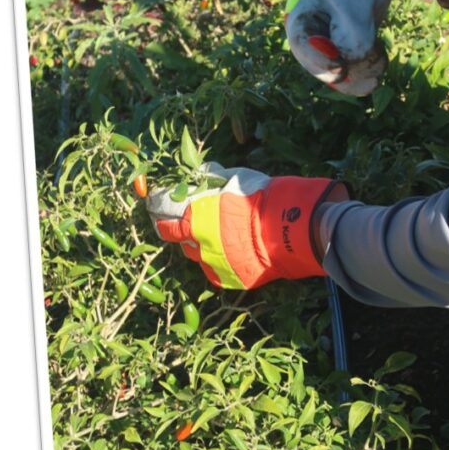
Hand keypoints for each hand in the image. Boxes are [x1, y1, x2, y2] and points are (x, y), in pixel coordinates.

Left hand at [147, 163, 346, 288]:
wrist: (290, 228)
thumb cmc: (261, 198)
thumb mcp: (235, 177)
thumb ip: (212, 176)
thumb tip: (199, 170)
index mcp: (195, 220)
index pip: (164, 219)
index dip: (159, 211)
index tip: (158, 207)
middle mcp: (199, 246)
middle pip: (180, 240)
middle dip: (181, 230)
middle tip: (189, 222)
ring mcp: (215, 265)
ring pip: (197, 257)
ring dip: (200, 246)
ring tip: (215, 237)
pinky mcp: (231, 279)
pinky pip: (217, 272)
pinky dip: (219, 262)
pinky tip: (229, 253)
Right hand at [284, 0, 394, 95]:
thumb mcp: (353, 10)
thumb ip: (352, 42)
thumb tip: (351, 67)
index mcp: (301, 17)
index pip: (302, 47)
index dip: (321, 61)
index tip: (341, 66)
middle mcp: (310, 35)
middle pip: (321, 66)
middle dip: (347, 72)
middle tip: (369, 72)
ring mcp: (327, 44)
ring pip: (339, 73)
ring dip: (361, 73)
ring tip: (380, 59)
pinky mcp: (344, 50)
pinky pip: (352, 71)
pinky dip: (367, 71)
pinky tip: (380, 64)